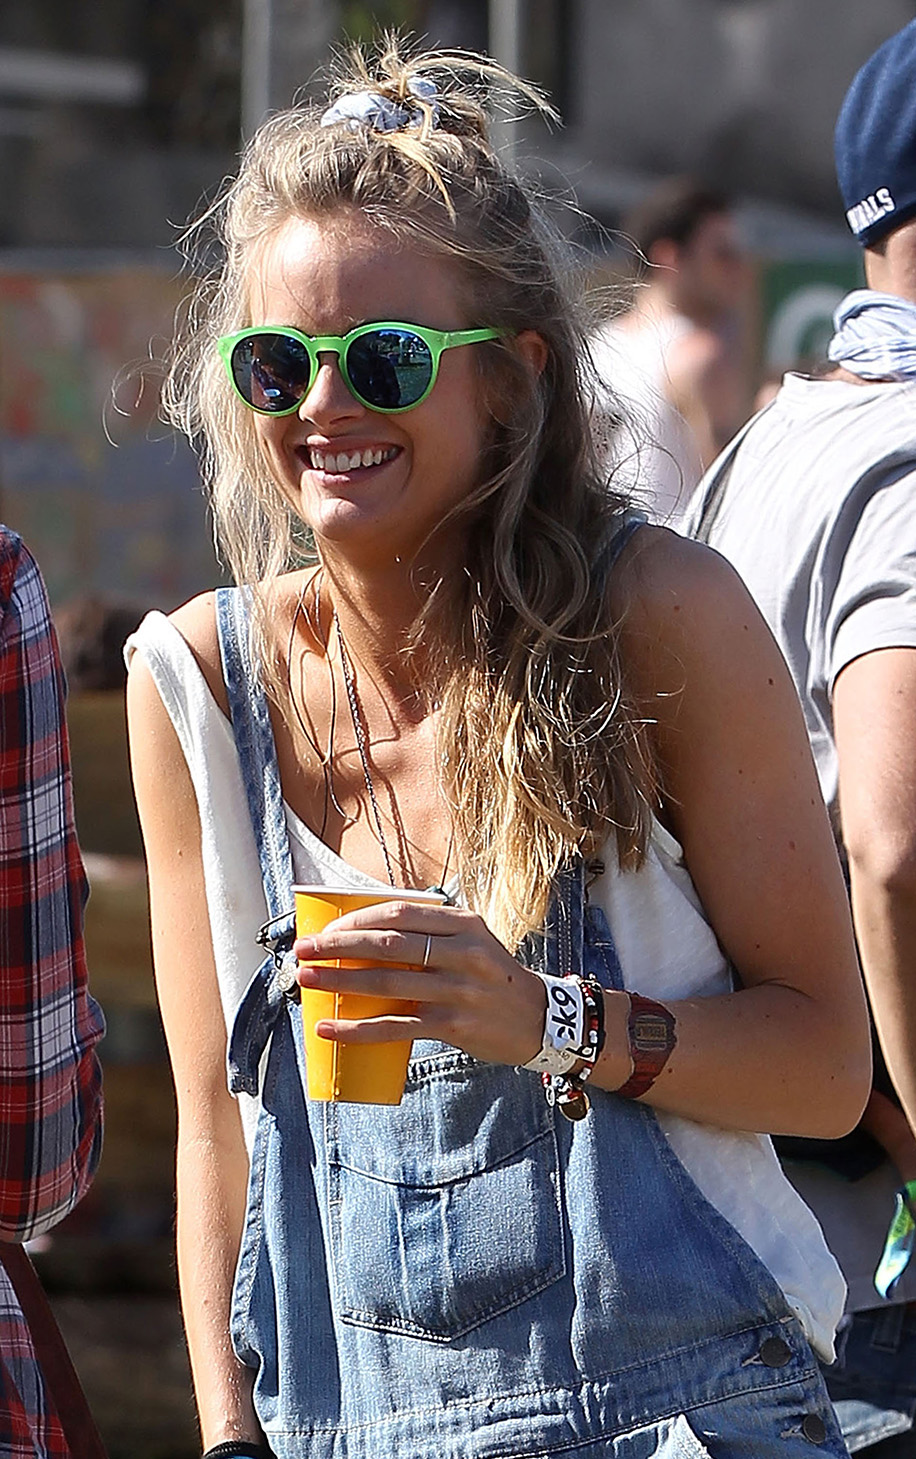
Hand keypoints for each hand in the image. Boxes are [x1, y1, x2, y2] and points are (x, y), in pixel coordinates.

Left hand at [294, 901, 546, 1067]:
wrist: (541, 1019)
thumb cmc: (493, 978)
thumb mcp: (474, 941)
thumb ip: (432, 933)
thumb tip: (367, 934)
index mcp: (465, 923)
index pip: (400, 913)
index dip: (357, 920)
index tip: (326, 929)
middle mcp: (464, 952)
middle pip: (388, 945)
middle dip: (338, 947)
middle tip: (303, 951)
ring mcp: (459, 990)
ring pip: (387, 983)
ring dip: (340, 982)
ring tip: (307, 981)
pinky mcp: (454, 1026)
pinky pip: (397, 1026)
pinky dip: (358, 1029)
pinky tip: (330, 1029)